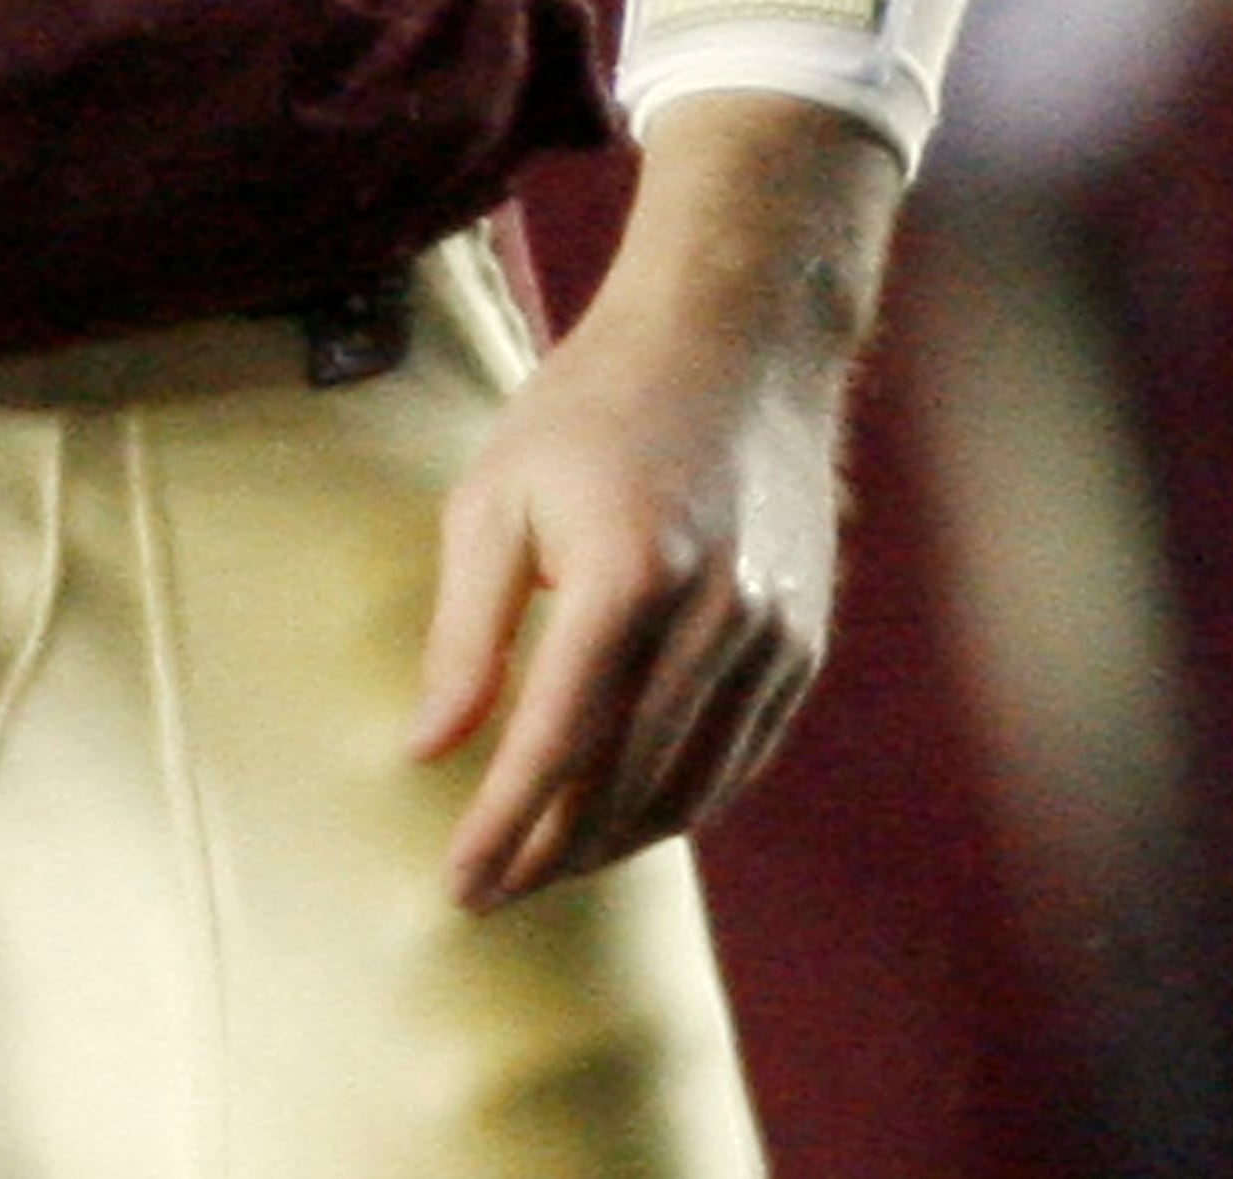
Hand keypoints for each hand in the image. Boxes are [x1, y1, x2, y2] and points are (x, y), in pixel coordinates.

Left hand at [409, 101, 893, 908]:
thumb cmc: (592, 406)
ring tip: (547, 862)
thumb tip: (428, 749)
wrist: (732, 339)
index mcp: (625, 575)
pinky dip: (682, 800)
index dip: (503, 827)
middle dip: (552, 853)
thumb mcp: (496, 496)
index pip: (555, 743)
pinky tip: (629, 814)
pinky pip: (739, 757)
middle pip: (625, 784)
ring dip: (615, 842)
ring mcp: (772, 636)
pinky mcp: (804, 643)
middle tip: (492, 892)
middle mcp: (712, 618)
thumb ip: (464, 632)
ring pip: (690, 787)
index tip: (458, 888)